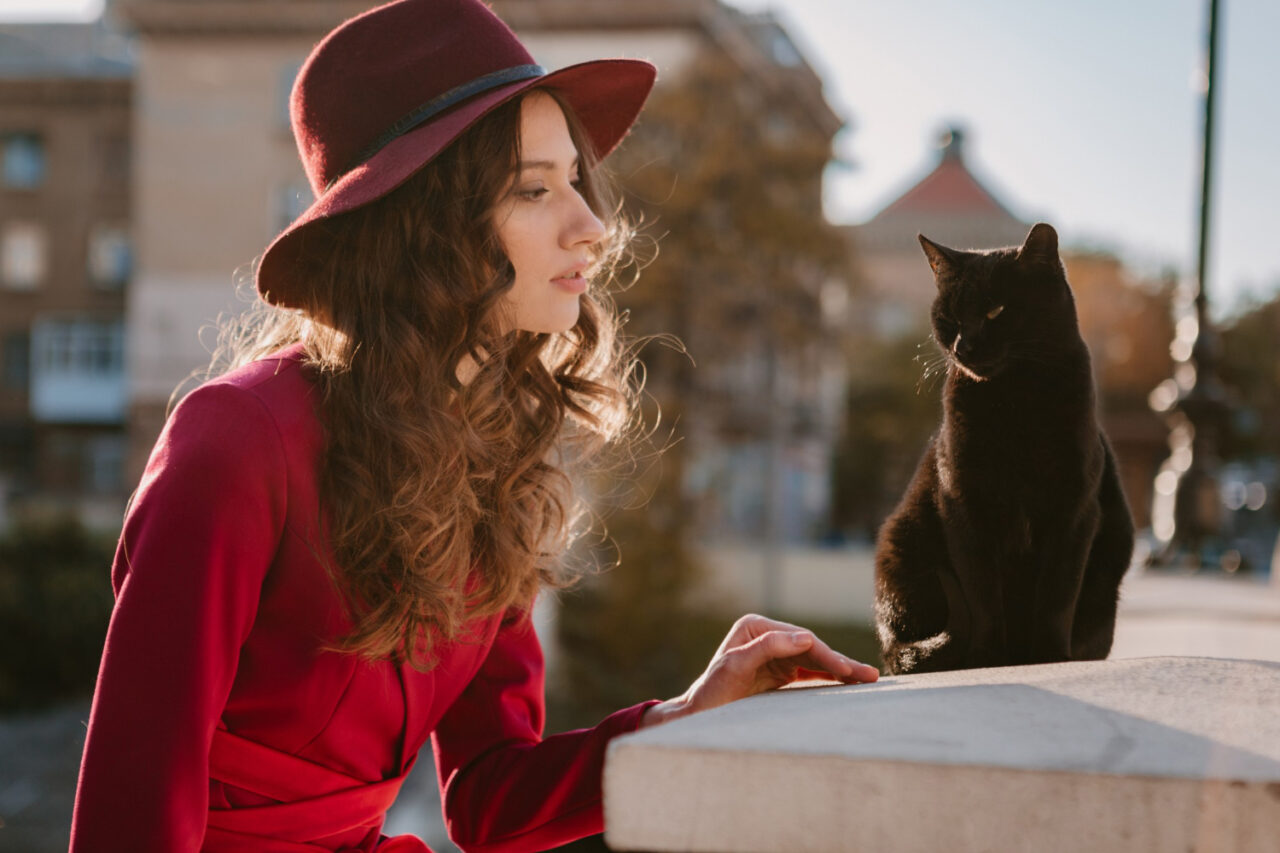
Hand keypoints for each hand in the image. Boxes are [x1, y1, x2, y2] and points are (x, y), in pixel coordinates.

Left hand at [639, 614, 878, 727]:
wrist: (698, 715)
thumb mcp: (735, 666)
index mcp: (756, 626)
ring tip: (867, 679)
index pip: (800, 639)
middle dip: (840, 663)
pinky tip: (847, 683)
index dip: (825, 654)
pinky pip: (809, 673)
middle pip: (811, 649)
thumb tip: (805, 636)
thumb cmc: (711, 691)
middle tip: (869, 676)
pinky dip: (828, 678)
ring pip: (814, 660)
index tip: (846, 670)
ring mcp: (774, 653)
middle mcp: (767, 635)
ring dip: (840, 670)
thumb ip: (767, 647)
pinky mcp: (779, 671)